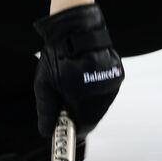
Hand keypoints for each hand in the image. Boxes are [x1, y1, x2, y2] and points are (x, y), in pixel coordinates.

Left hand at [34, 3, 123, 136]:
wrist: (75, 28)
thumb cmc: (58, 56)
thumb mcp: (44, 86)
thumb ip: (46, 111)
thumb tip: (46, 131)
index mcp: (87, 100)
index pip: (84, 127)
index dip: (72, 128)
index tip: (63, 126)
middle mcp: (105, 95)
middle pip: (92, 116)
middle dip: (78, 114)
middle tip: (63, 103)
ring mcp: (113, 84)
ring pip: (99, 105)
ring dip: (86, 103)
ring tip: (70, 86)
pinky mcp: (117, 75)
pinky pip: (104, 92)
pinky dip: (93, 91)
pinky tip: (80, 79)